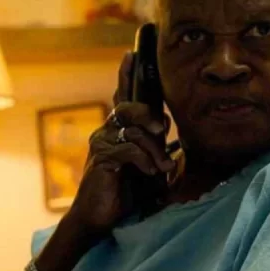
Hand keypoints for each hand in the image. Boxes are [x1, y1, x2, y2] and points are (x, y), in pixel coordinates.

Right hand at [66, 53, 174, 235]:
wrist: (100, 217)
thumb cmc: (125, 192)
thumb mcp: (147, 166)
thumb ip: (154, 147)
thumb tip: (169, 130)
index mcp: (118, 130)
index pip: (123, 96)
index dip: (126, 74)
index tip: (132, 53)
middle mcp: (107, 131)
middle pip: (129, 105)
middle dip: (150, 114)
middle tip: (164, 127)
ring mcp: (102, 142)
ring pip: (134, 128)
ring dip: (155, 150)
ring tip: (162, 168)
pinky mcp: (102, 157)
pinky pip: (130, 148)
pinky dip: (145, 160)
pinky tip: (149, 173)